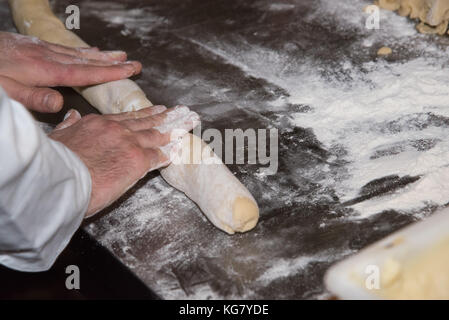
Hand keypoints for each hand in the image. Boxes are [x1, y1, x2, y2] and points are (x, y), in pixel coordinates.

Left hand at [0, 31, 141, 112]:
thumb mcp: (5, 91)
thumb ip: (31, 97)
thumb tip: (60, 103)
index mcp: (45, 70)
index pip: (84, 72)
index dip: (109, 72)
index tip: (129, 69)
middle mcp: (47, 57)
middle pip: (86, 60)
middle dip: (111, 62)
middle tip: (132, 62)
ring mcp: (41, 49)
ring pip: (77, 53)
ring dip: (100, 55)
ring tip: (118, 55)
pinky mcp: (33, 46)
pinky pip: (64, 48)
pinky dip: (81, 51)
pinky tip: (86, 51)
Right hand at [49, 105, 199, 215]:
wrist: (58, 177)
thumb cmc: (54, 162)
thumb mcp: (58, 137)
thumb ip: (69, 126)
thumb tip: (71, 116)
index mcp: (99, 124)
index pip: (129, 117)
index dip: (147, 114)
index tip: (159, 109)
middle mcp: (117, 130)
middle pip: (149, 122)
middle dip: (169, 117)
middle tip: (183, 112)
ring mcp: (129, 144)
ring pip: (158, 135)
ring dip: (176, 130)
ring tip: (190, 123)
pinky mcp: (137, 161)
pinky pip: (158, 156)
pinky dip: (169, 153)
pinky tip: (178, 150)